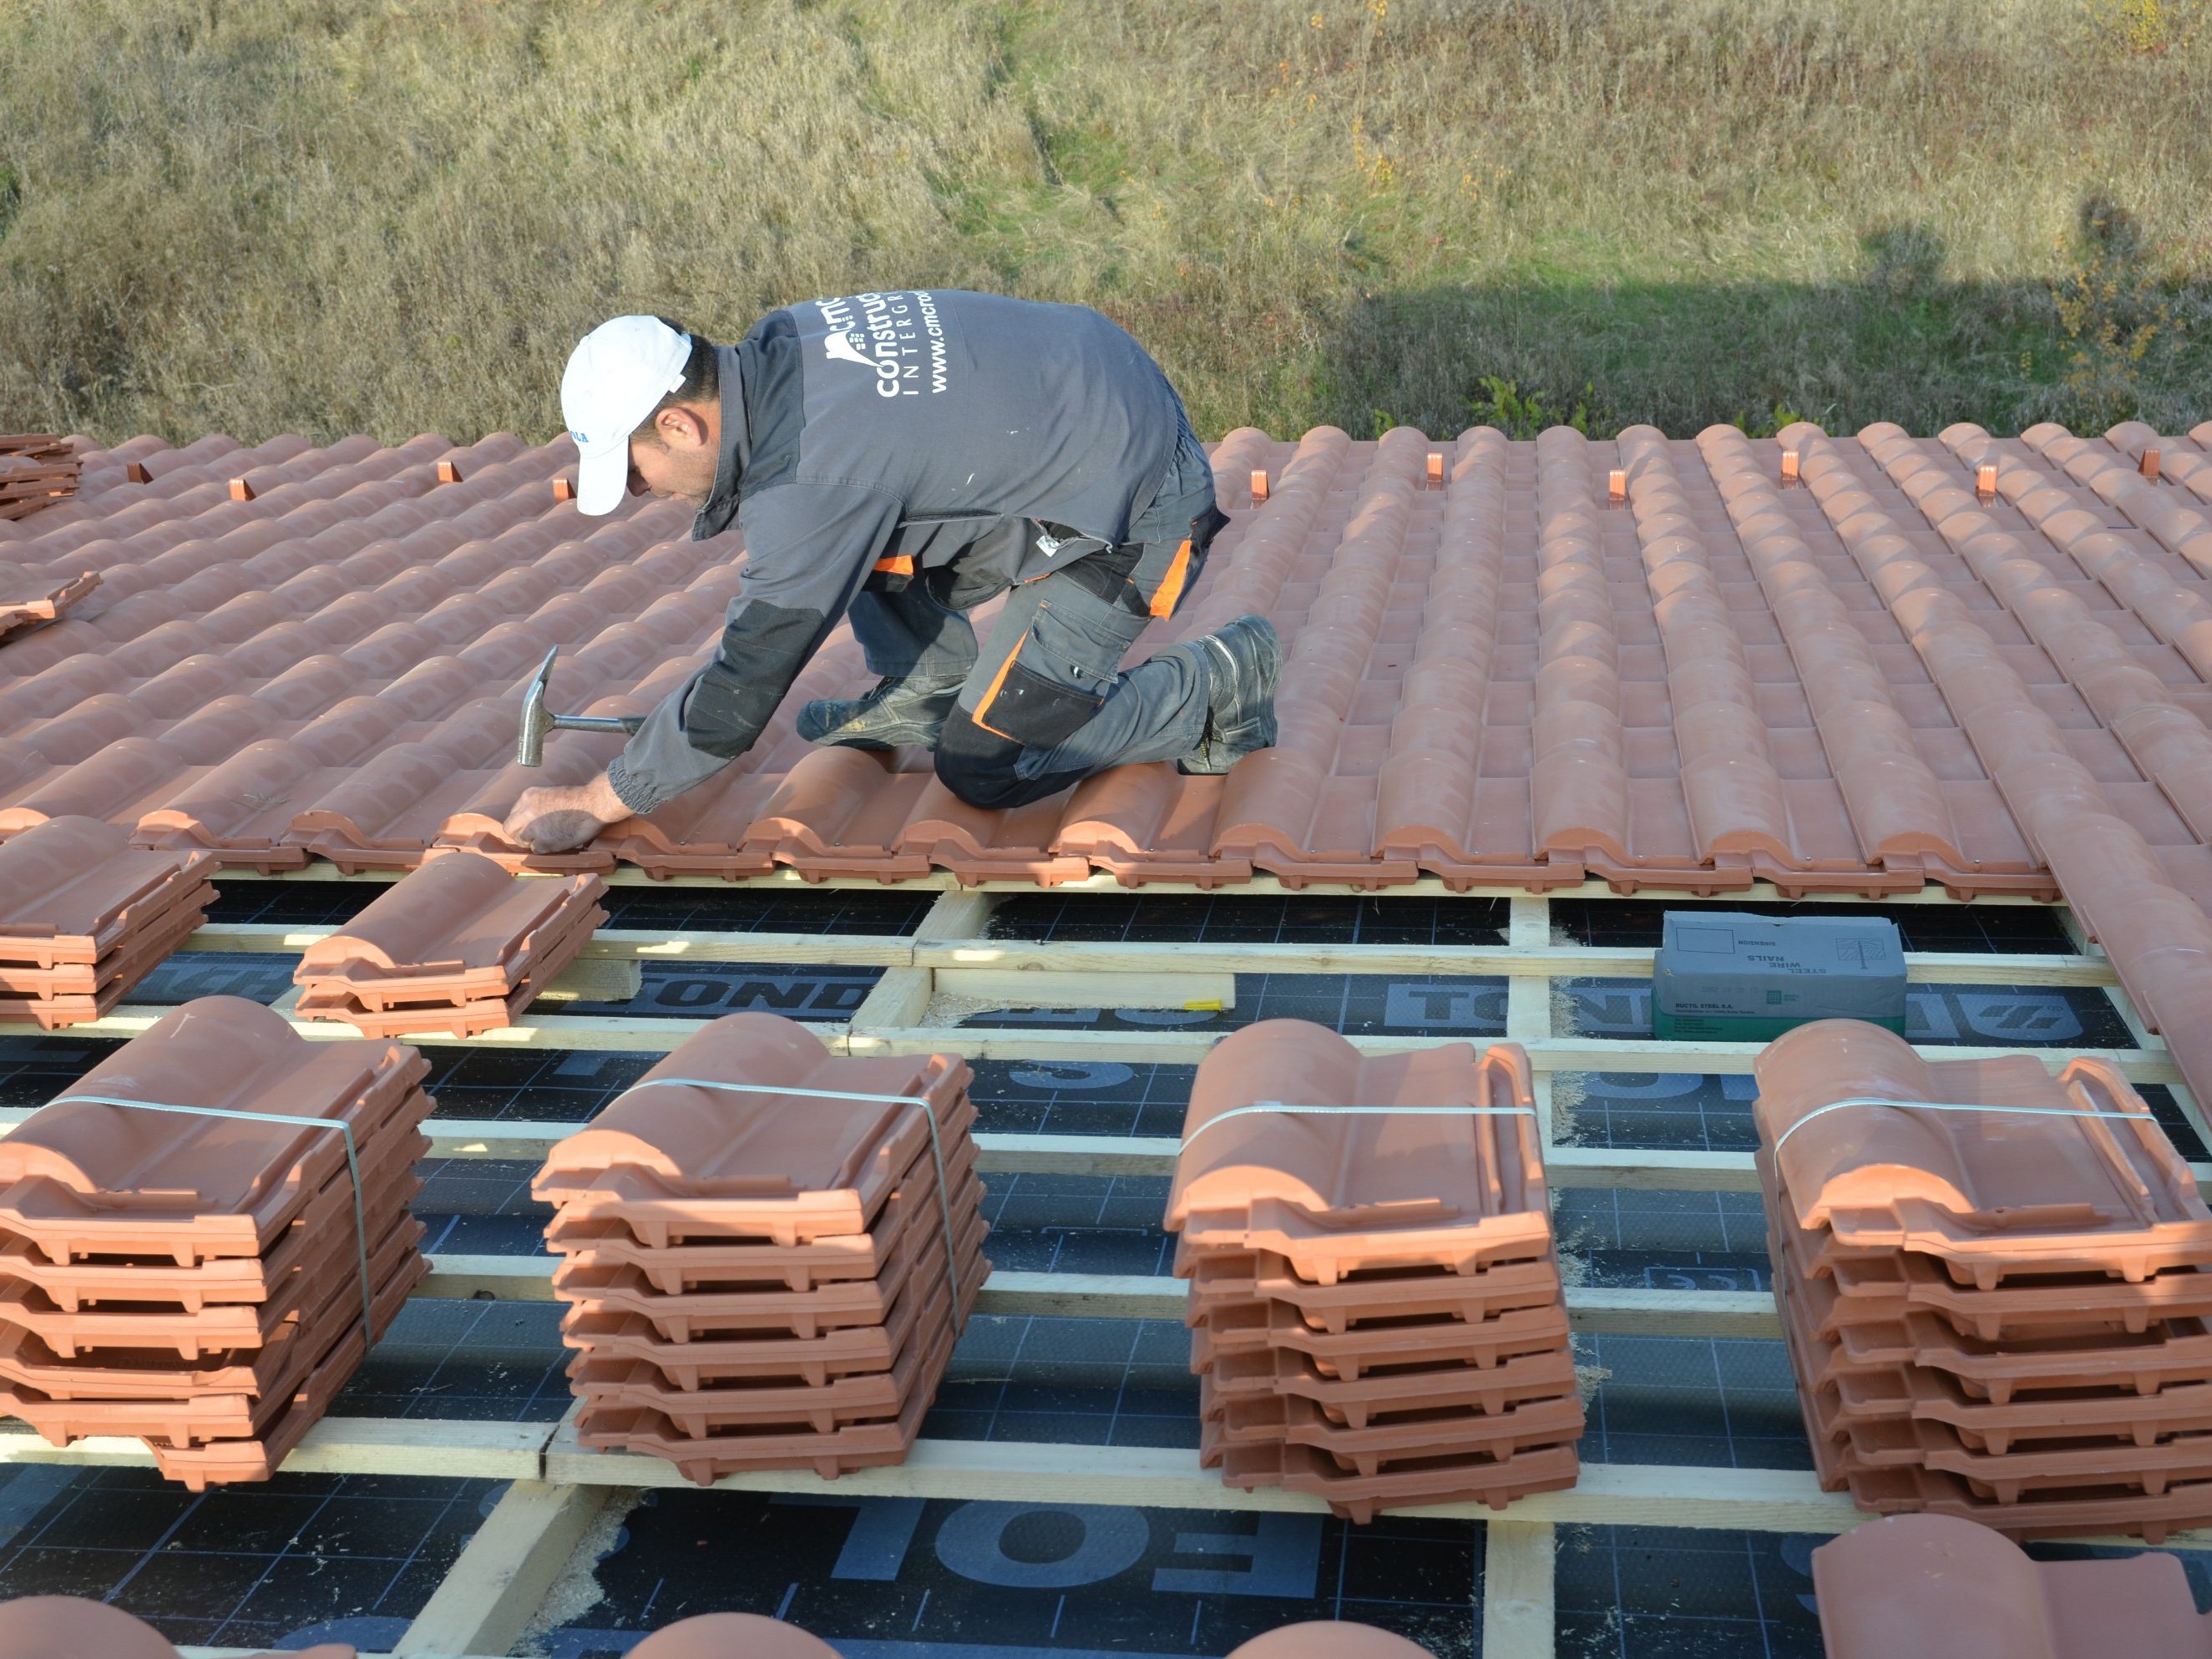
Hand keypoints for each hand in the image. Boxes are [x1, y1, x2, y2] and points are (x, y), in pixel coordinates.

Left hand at [502, 774, 629, 852]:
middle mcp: (525, 811)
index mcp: (527, 796)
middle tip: (533, 837)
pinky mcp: (542, 842)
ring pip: (521, 841)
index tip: (531, 826)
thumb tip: (534, 818)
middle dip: (520, 834)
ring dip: (533, 842)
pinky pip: (536, 850)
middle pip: (510, 828)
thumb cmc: (580, 798)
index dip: (522, 822)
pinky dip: (546, 849)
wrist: (594, 805)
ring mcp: (533, 828)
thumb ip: (537, 805)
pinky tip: (557, 842)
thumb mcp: (551, 794)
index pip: (514, 814)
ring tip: (548, 839)